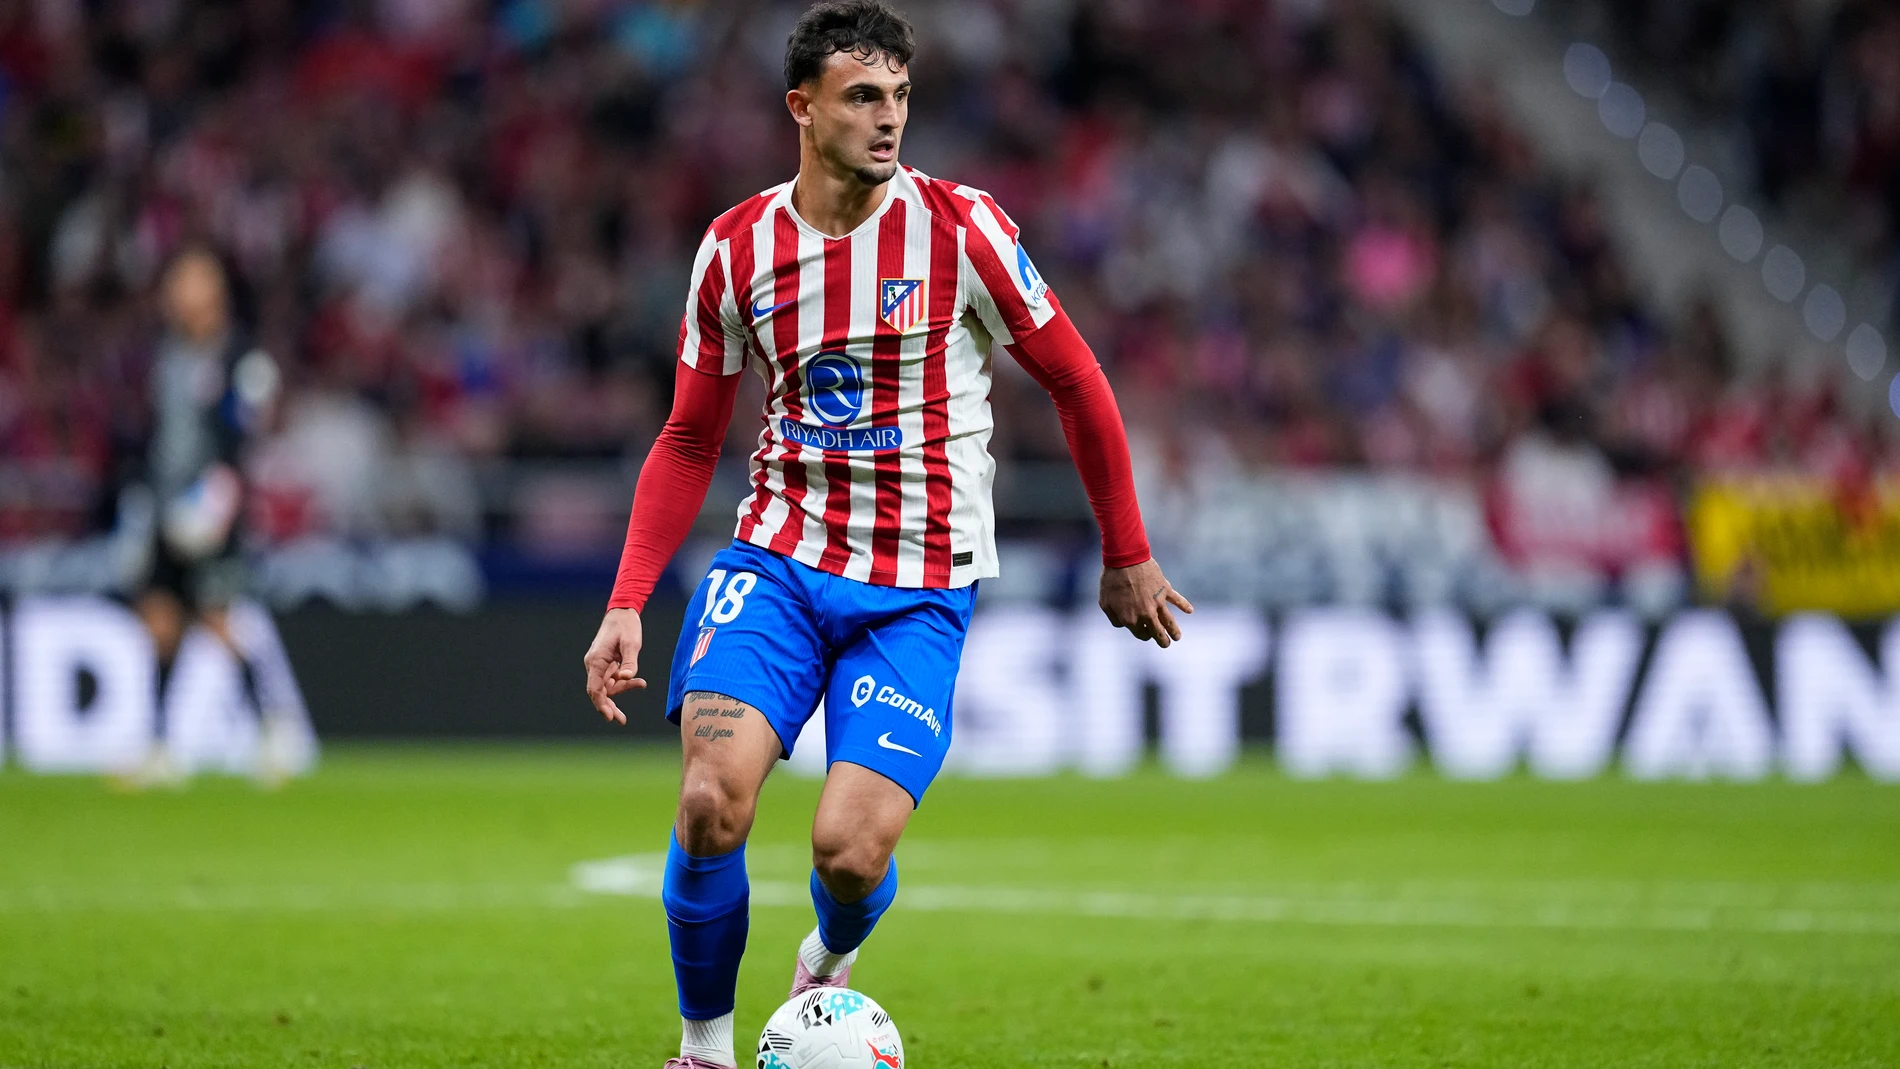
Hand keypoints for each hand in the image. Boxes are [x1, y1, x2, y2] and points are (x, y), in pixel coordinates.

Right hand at [583, 607, 646, 723]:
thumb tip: (627, 677)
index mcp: (596, 660)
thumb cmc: (626, 626)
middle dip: (610, 706)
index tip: (609, 715)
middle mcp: (594, 664)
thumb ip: (630, 661)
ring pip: (607, 687)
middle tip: (621, 720)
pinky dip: (624, 682)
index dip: (601, 704)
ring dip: (622, 690)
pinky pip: (613, 679)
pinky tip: (640, 682)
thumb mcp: (632, 643)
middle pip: (599, 692)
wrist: (622, 612)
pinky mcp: (606, 664)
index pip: (594, 688)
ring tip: (641, 684)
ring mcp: (599, 664)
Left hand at [1098, 558, 1193, 646]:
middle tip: (1166, 644)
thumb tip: (1122, 625)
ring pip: (1169, 621)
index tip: (1144, 633)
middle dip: (1162, 640)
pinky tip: (1190, 610)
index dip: (1143, 634)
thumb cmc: (1112, 580)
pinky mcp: (1165, 590)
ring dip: (1174, 631)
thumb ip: (1114, 618)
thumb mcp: (1105, 603)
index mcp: (1131, 619)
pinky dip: (1184, 605)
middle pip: (1157, 632)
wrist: (1125, 559)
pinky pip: (1177, 600)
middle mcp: (1146, 614)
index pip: (1141, 634)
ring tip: (1178, 637)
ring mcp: (1157, 602)